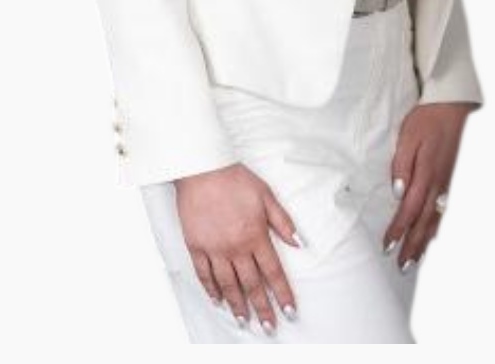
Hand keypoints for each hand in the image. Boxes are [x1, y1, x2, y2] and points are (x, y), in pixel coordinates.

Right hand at [174, 163, 301, 332]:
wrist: (202, 169)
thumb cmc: (234, 179)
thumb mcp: (266, 195)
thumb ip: (282, 221)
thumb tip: (299, 243)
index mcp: (255, 234)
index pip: (273, 272)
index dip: (282, 293)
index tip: (289, 310)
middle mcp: (235, 246)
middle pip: (252, 284)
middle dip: (262, 308)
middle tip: (269, 326)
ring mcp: (214, 248)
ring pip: (228, 284)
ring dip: (238, 305)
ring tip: (245, 320)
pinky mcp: (196, 246)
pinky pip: (204, 274)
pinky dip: (211, 290)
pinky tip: (218, 300)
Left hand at [382, 101, 475, 271]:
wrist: (452, 107)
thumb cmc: (427, 120)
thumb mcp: (408, 137)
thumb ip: (402, 165)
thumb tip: (398, 192)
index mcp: (426, 175)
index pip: (409, 210)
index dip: (398, 230)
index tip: (388, 247)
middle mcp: (439, 184)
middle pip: (424, 222)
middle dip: (412, 245)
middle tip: (402, 266)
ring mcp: (447, 184)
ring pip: (436, 219)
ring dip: (424, 241)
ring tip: (415, 259)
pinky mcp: (450, 180)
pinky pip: (443, 210)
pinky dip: (437, 227)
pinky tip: (432, 234)